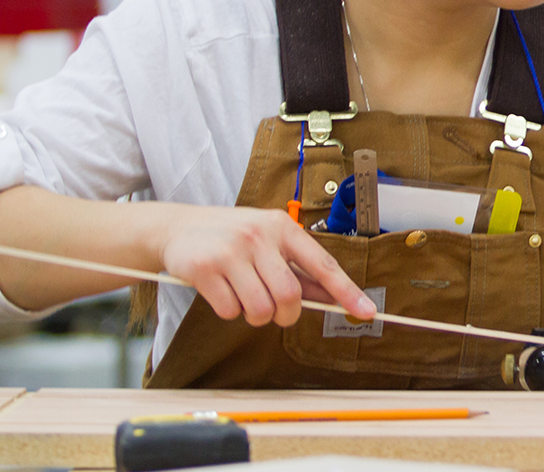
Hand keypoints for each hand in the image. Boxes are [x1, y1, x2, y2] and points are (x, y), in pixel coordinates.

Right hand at [151, 206, 375, 326]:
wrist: (177, 227)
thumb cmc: (232, 237)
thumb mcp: (269, 242)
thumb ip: (299, 269)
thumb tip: (333, 298)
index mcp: (282, 227)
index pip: (323, 264)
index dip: (346, 292)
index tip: (366, 312)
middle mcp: (258, 236)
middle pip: (290, 296)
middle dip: (286, 315)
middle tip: (275, 311)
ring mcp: (230, 251)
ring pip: (261, 309)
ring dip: (256, 316)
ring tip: (245, 299)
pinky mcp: (203, 268)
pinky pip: (230, 311)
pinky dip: (230, 311)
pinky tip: (221, 292)